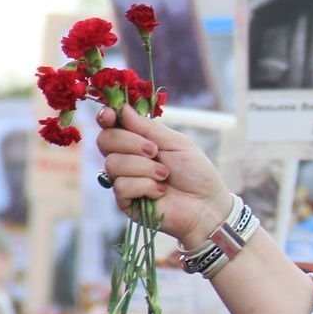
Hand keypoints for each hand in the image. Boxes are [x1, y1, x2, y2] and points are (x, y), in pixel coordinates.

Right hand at [95, 105, 230, 246]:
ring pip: (113, 164)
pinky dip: (145, 186)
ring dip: (144, 167)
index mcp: (137, 141)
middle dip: (131, 142)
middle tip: (155, 151)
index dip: (106, 117)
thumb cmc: (195, 173)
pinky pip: (122, 186)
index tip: (111, 114)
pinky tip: (160, 191)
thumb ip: (149, 128)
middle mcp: (126, 159)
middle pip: (105, 141)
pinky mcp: (125, 202)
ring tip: (165, 175)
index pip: (110, 126)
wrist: (206, 204)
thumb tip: (123, 109)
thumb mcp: (176, 143)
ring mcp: (123, 180)